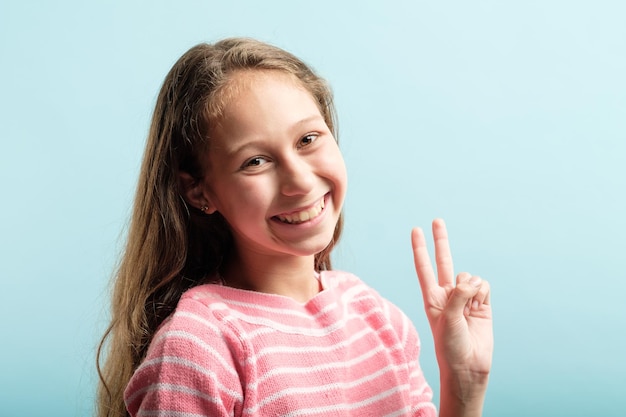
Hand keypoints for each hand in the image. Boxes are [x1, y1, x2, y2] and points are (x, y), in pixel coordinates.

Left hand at [411, 219, 492, 390]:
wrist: (468, 366)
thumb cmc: (450, 346)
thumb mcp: (446, 319)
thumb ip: (457, 295)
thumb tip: (472, 280)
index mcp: (431, 297)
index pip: (424, 267)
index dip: (420, 248)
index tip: (415, 230)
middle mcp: (447, 294)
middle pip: (443, 260)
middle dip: (440, 240)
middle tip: (436, 220)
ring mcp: (465, 298)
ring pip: (469, 277)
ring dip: (470, 287)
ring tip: (468, 308)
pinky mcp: (482, 303)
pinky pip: (483, 286)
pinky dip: (482, 292)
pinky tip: (480, 306)